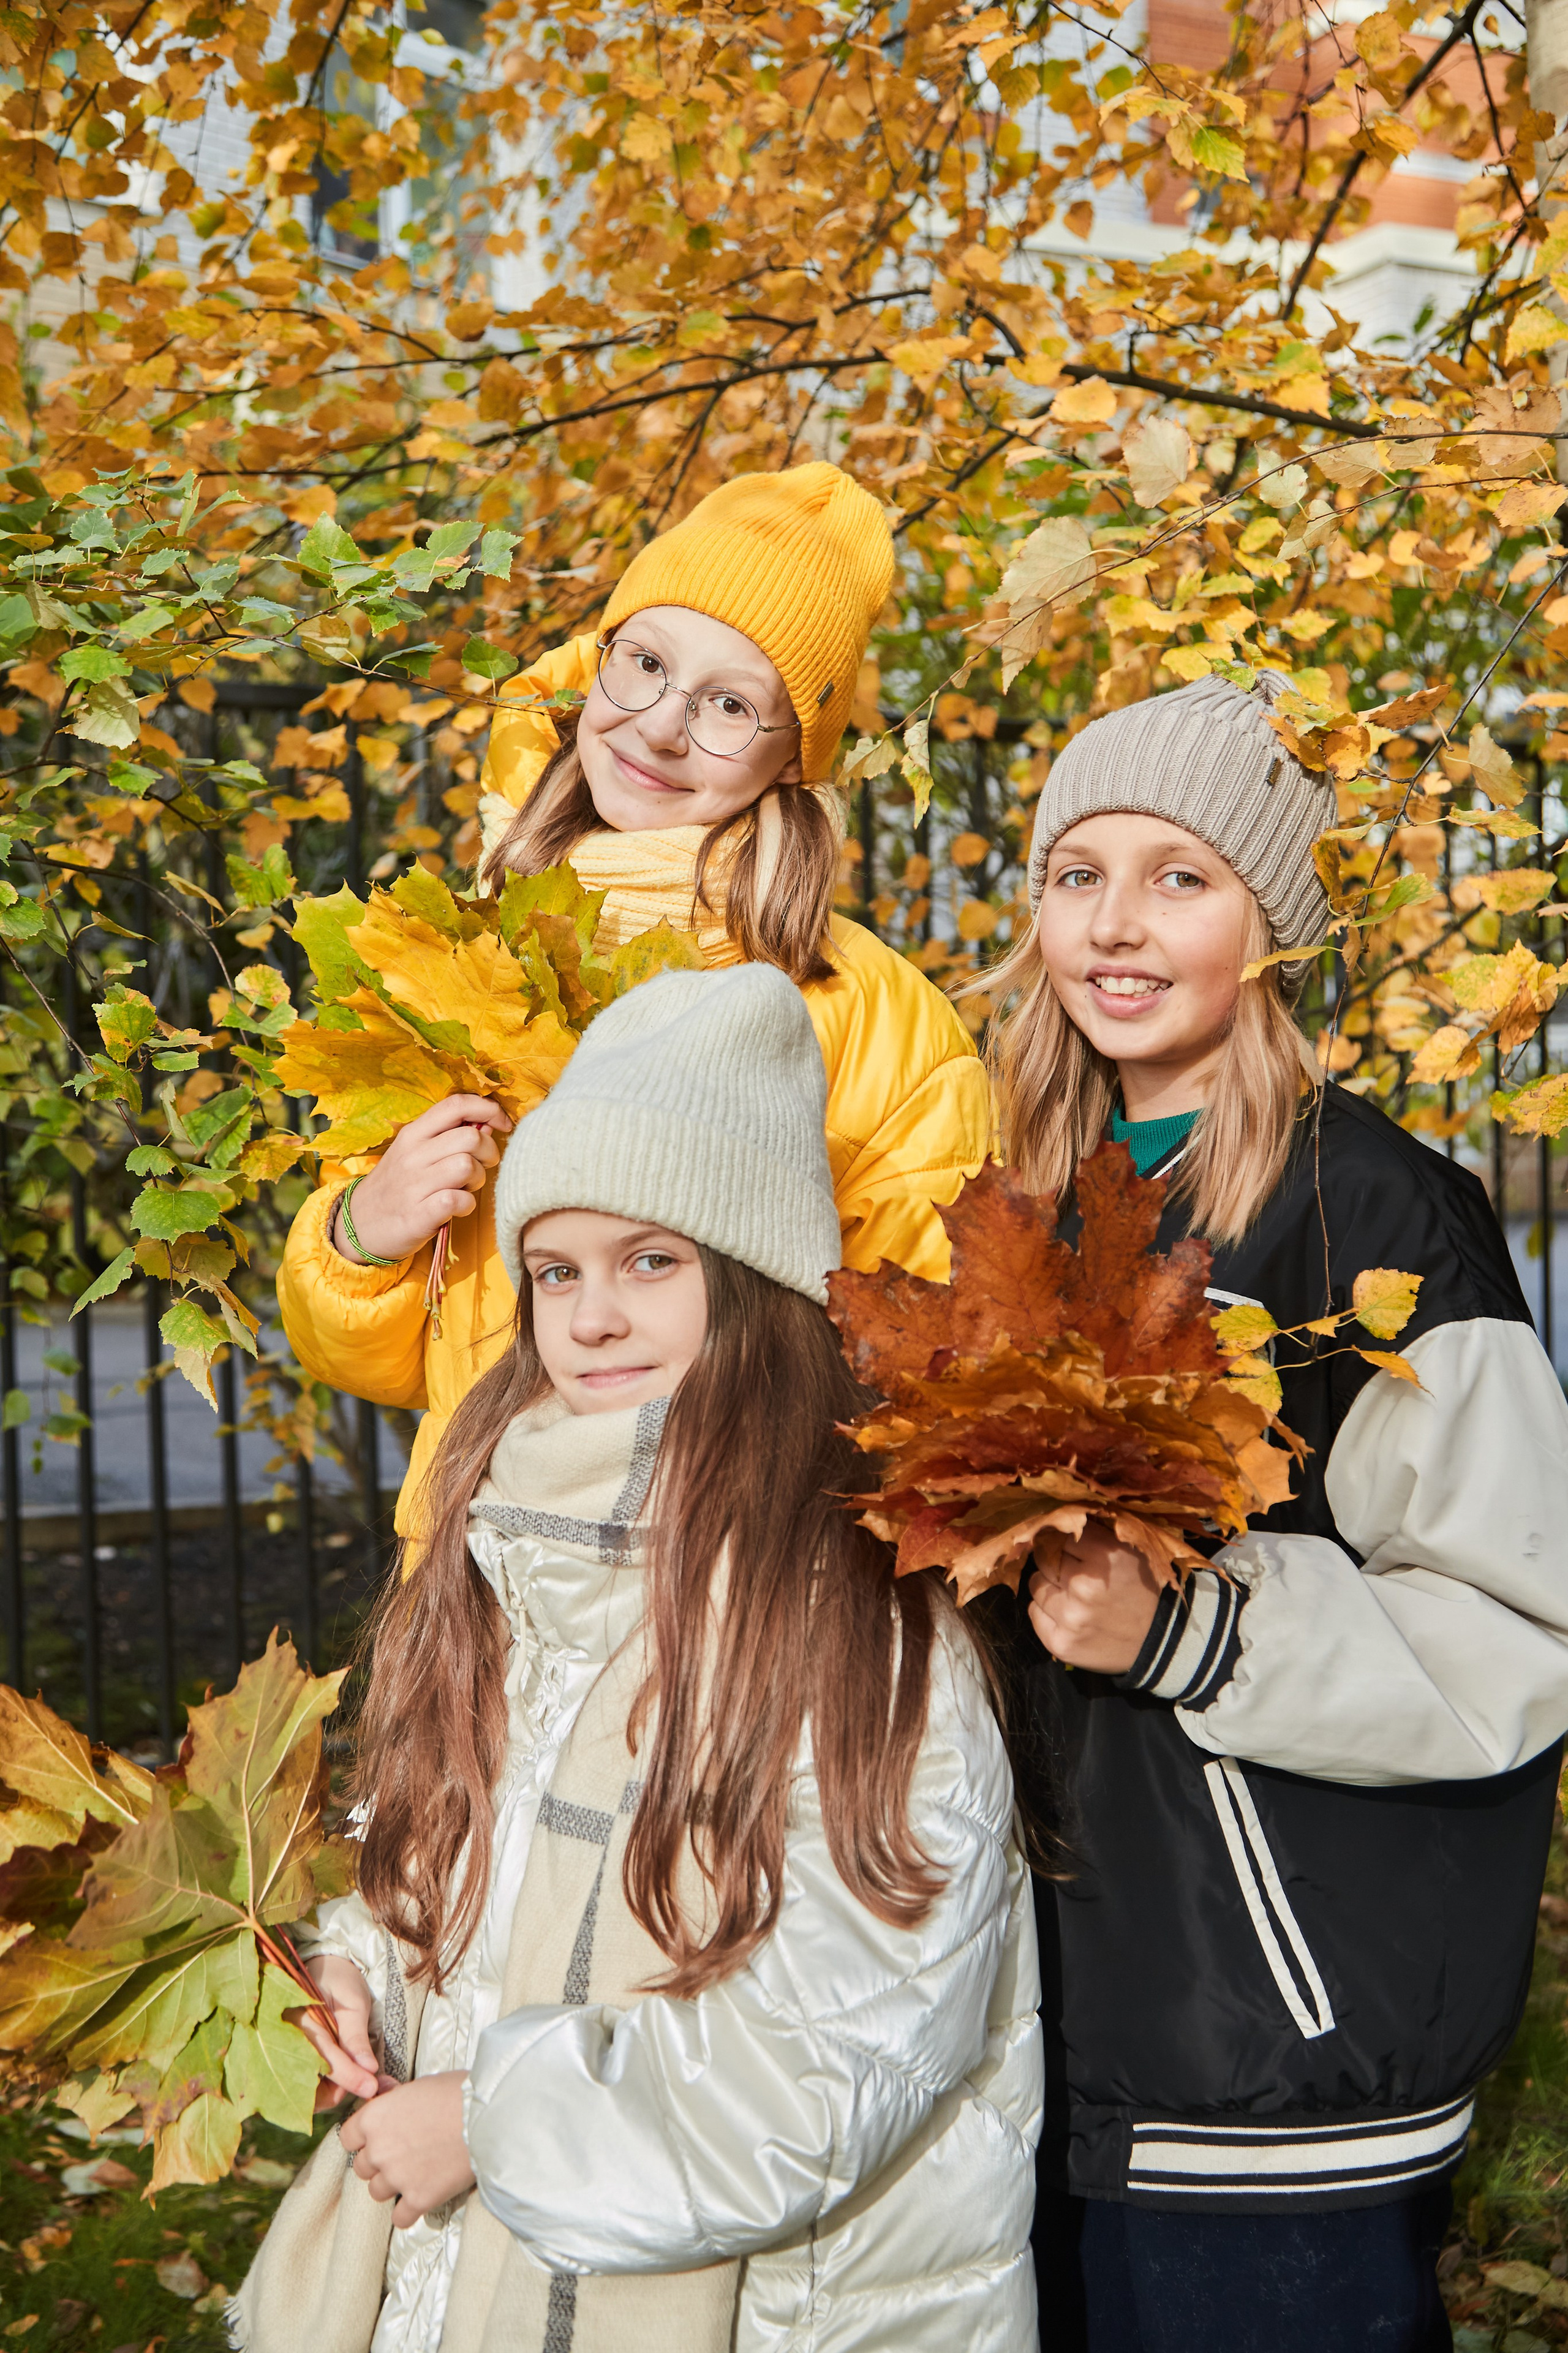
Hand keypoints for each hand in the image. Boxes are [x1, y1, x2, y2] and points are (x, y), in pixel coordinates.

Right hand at [292, 1955, 384, 2108]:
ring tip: (354, 2074)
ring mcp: (284, 2057)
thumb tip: (368, 2070)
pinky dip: (326, 2092)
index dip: (349, 2076)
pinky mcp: (290, 2066)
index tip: (371, 2087)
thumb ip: (356, 2037)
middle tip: (364, 2079)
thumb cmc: (339, 1982)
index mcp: (298, 2022)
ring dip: (331, 2094)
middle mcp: (284, 2044)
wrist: (324, 1971)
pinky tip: (344, 2077)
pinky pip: (305, 2092)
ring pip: (305, 2095)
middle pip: (306, 2086)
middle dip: (336, 2090)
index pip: (323, 2056)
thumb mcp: (352, 2003)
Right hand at [332, 1095, 511, 1263]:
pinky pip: (459, 1200)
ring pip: (468, 1166)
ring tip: (467, 1187)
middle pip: (471, 1137)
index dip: (488, 1109)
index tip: (503, 1124)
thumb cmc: (397, 1186)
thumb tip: (488, 1124)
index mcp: (413, 1133)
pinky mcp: (419, 1214)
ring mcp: (415, 1184)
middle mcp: (413, 1154)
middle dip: (490, 1152)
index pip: (456, 1104)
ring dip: (478, 1178)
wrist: (358, 1225)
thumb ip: (448, 1137)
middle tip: (482, 1166)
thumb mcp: (414, 1153)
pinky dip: (467, 1204)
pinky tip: (458, 1207)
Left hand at [339, 2071, 475, 2228]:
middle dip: (378, 2162)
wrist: (489, 2116)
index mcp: (375, 2117)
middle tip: (401, 2155)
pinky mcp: (418, 2199)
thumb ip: (395, 2097)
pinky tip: (422, 2197)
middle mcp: (379, 2149)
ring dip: (392, 2185)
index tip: (377, 2138)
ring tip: (414, 2174)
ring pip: (376, 2192)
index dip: (362, 2138)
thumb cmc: (457, 2092)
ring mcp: (397, 2177)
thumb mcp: (420, 2085)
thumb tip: (382, 2092)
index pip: (347, 2137)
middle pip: (361, 2167)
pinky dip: (409, 2211)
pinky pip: (399, 2218)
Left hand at [1027, 1519, 1163, 1674]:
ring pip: (1035, 1585)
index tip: (1075, 1550)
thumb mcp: (1129, 1552)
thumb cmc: (1142, 1591)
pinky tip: (1068, 1615)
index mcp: (1105, 1556)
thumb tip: (1061, 1515)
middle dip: (1055, 1562)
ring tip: (1072, 1595)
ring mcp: (1071, 1616)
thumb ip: (1097, 1533)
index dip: (1068, 1542)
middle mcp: (1084, 1585)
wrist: (1158, 1642)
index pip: (1062, 1534)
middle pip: (1044, 1558)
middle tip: (1074, 1573)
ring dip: (1049, 1586)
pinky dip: (1046, 1612)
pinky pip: (1034, 1613)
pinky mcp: (1061, 1642)